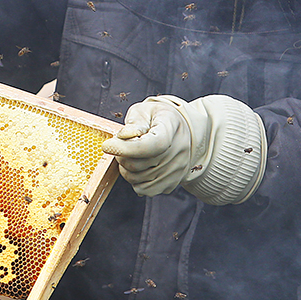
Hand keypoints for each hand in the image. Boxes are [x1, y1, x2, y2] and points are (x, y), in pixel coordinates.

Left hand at [100, 94, 266, 204]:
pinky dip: (135, 180)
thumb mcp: (151, 109)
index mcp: (172, 132)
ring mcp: (176, 173)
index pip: (148, 144)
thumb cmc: (165, 117)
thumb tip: (125, 135)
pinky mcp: (171, 186)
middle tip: (120, 145)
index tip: (107, 145)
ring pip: (138, 179)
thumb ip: (136, 120)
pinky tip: (139, 167)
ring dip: (127, 169)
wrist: (193, 135)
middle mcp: (178, 155)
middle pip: (139, 165)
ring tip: (131, 154)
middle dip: (123, 157)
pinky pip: (143, 190)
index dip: (126, 147)